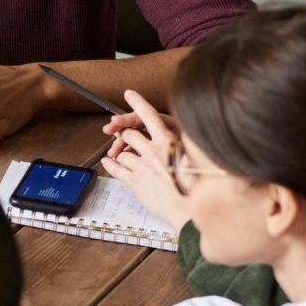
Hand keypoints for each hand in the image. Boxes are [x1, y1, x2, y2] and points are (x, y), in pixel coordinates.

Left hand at [97, 90, 188, 229]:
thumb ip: (185, 144)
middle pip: (130, 134)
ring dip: (119, 153)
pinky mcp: (134, 182)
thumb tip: (183, 134)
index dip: (138, 103)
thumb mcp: (196, 158)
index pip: (150, 116)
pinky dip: (110, 164)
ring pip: (121, 152)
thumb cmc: (197, 186)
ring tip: (120, 155)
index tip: (129, 93)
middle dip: (125, 135)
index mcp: (169, 142)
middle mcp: (153, 152)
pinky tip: (109, 162)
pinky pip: (114, 168)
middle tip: (124, 136)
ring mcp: (141, 167)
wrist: (190, 211)